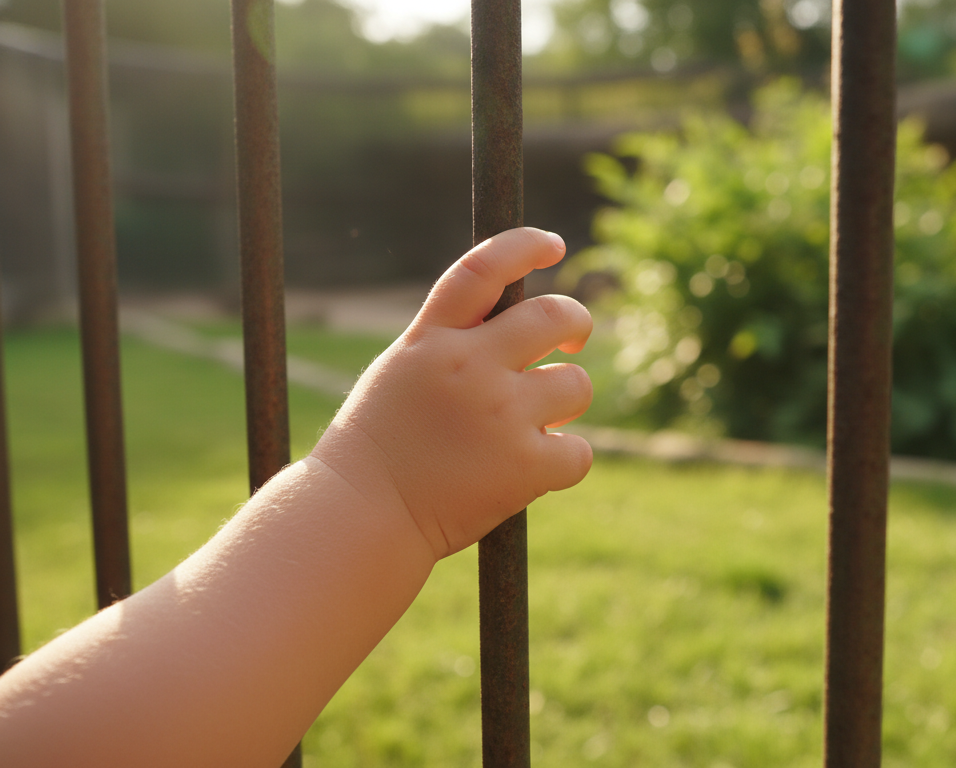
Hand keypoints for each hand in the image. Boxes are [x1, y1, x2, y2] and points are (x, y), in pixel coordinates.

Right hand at [311, 228, 593, 559]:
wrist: (362, 516)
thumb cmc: (378, 449)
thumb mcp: (400, 373)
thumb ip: (450, 343)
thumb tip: (519, 324)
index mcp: (433, 339)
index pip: (484, 268)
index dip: (526, 245)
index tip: (553, 245)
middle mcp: (469, 365)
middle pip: (554, 316)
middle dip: (576, 324)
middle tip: (572, 342)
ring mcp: (501, 413)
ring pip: (576, 385)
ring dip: (565, 403)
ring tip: (535, 426)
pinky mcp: (524, 465)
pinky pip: (578, 450)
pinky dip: (566, 460)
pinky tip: (536, 470)